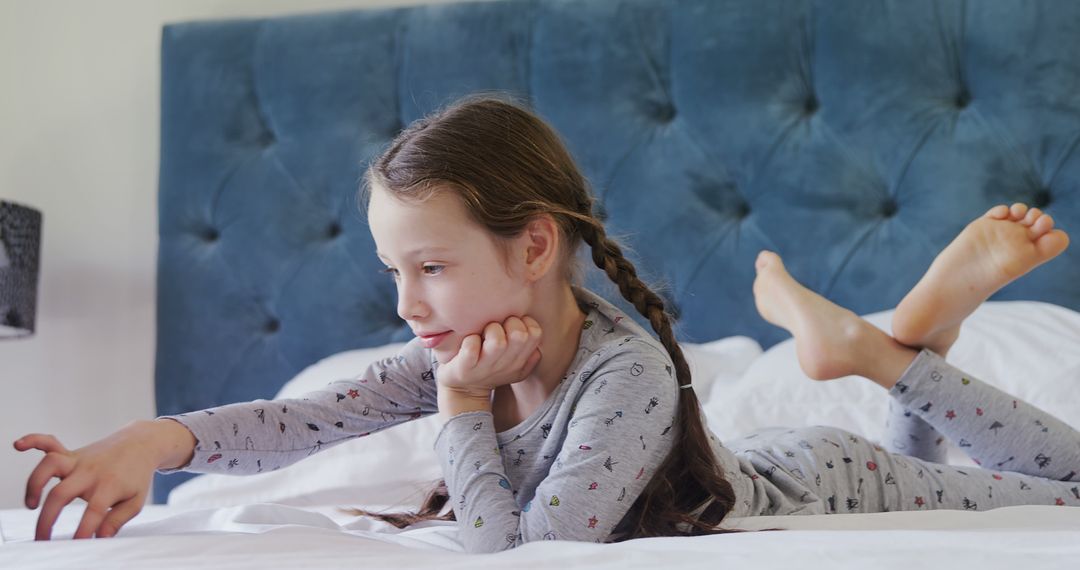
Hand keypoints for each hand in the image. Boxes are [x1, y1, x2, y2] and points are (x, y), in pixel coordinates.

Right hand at [13, 419, 194, 539]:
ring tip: (30, 505)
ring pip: (50, 464)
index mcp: (109, 486)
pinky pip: (50, 442)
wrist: (141, 444)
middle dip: (47, 518)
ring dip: (34, 483)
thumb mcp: (136, 500)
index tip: (77, 543)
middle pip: (61, 493)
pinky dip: (34, 440)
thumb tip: (101, 537)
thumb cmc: (136, 477)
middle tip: (41, 538)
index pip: (94, 511)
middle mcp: (90, 472)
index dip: (84, 529)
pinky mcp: (71, 453)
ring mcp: (79, 460)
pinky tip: (18, 444)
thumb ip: (118, 519)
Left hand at [437, 316, 542, 398]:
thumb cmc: (490, 369)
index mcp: (519, 361)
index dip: (525, 322)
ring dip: (490, 330)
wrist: (465, 392)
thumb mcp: (514, 367)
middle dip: (508, 322)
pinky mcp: (465, 368)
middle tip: (497, 326)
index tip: (511, 325)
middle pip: (519, 335)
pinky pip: (471, 349)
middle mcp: (505, 365)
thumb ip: (529, 354)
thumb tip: (536, 344)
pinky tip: (468, 340)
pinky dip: (470, 340)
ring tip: (483, 332)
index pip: (536, 333)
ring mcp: (485, 367)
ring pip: (497, 342)